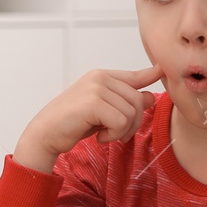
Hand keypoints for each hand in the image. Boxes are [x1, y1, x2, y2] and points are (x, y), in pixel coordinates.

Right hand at [14, 66, 165, 171]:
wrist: (45, 134)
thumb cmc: (72, 123)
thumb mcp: (102, 112)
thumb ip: (123, 102)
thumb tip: (150, 96)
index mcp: (101, 76)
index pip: (134, 75)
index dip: (151, 74)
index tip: (161, 69)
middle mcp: (100, 77)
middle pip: (137, 99)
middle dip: (133, 123)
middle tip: (117, 135)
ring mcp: (96, 87)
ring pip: (131, 112)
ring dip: (122, 131)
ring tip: (105, 135)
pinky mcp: (93, 102)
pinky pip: (121, 121)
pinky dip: (114, 135)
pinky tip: (100, 137)